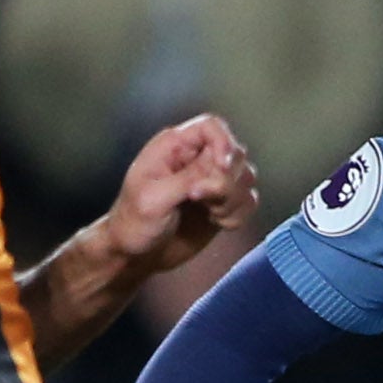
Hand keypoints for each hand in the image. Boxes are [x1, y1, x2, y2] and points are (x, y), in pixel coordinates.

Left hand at [101, 115, 258, 278]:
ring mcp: (212, 182)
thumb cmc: (134, 222)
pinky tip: (217, 223)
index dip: (224, 143)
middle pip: (235, 153)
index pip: (211, 127)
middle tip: (203, 201)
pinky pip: (248, 201)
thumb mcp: (154, 198)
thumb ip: (188, 179)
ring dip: (233, 200)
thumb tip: (219, 167)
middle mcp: (197, 158)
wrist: (137, 255)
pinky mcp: (222, 204)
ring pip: (246, 177)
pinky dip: (238, 215)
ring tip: (209, 214)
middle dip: (227, 182)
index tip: (221, 169)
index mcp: (175, 147)